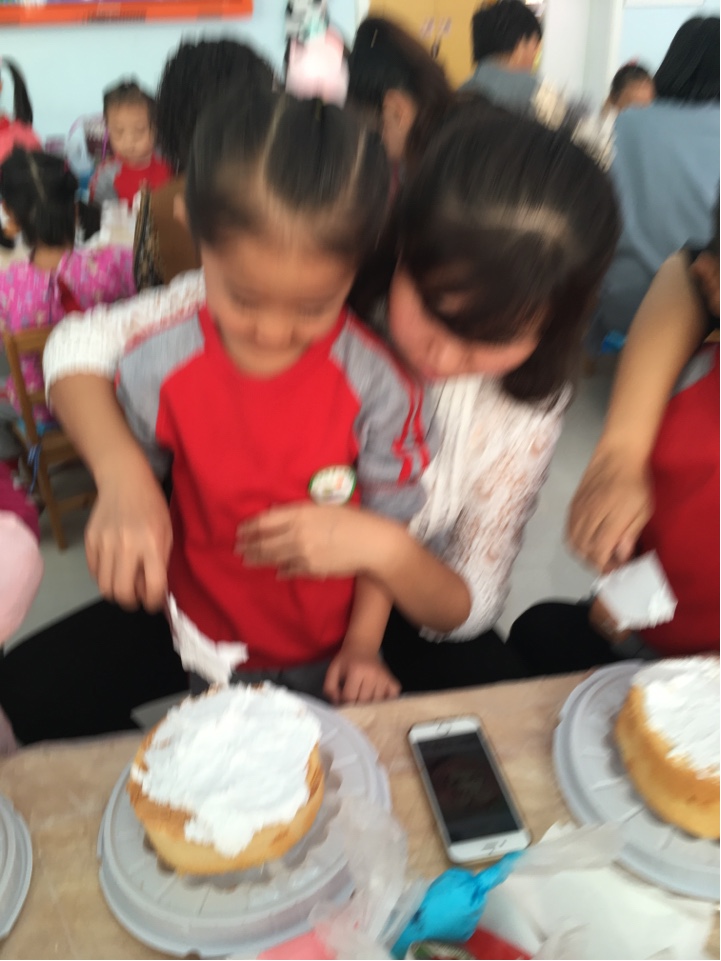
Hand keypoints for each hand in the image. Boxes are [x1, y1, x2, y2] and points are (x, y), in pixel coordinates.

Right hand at [85, 459, 171, 609]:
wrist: (124, 481)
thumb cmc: (152, 507)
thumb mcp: (166, 533)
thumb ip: (160, 564)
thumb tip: (153, 593)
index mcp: (152, 545)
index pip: (153, 587)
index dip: (154, 602)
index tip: (153, 602)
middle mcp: (127, 546)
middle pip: (122, 593)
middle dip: (131, 603)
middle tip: (137, 597)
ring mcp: (105, 543)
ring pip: (105, 588)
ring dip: (116, 592)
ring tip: (125, 583)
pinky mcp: (90, 540)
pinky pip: (94, 572)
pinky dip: (104, 577)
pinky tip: (114, 567)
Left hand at [238, 504, 375, 576]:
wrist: (372, 543)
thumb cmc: (354, 519)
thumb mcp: (325, 507)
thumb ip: (301, 512)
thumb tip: (280, 516)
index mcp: (300, 514)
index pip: (265, 521)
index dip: (250, 527)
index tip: (241, 530)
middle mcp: (297, 534)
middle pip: (264, 542)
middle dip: (248, 545)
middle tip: (237, 547)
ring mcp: (302, 554)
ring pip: (272, 558)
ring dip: (257, 559)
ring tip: (247, 559)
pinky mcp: (311, 569)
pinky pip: (289, 570)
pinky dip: (281, 570)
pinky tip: (276, 571)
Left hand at [324, 645, 400, 704]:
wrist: (362, 646)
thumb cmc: (347, 660)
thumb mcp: (333, 670)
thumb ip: (330, 688)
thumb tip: (338, 703)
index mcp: (357, 671)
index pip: (350, 696)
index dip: (344, 701)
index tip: (342, 699)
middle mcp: (373, 674)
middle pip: (364, 701)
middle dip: (356, 704)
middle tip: (352, 701)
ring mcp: (384, 677)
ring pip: (377, 702)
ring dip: (369, 704)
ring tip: (363, 699)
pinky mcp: (392, 679)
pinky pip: (392, 696)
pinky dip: (387, 700)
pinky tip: (378, 697)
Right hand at [567, 446, 652, 572]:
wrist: (617, 456)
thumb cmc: (636, 483)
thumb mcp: (644, 509)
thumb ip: (630, 533)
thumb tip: (620, 556)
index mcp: (611, 517)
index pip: (599, 552)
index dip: (606, 566)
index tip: (618, 570)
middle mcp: (590, 516)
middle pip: (584, 550)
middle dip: (596, 563)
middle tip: (611, 565)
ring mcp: (578, 511)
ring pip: (573, 542)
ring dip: (585, 555)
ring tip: (599, 556)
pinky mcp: (572, 507)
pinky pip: (569, 531)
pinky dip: (576, 543)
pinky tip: (587, 543)